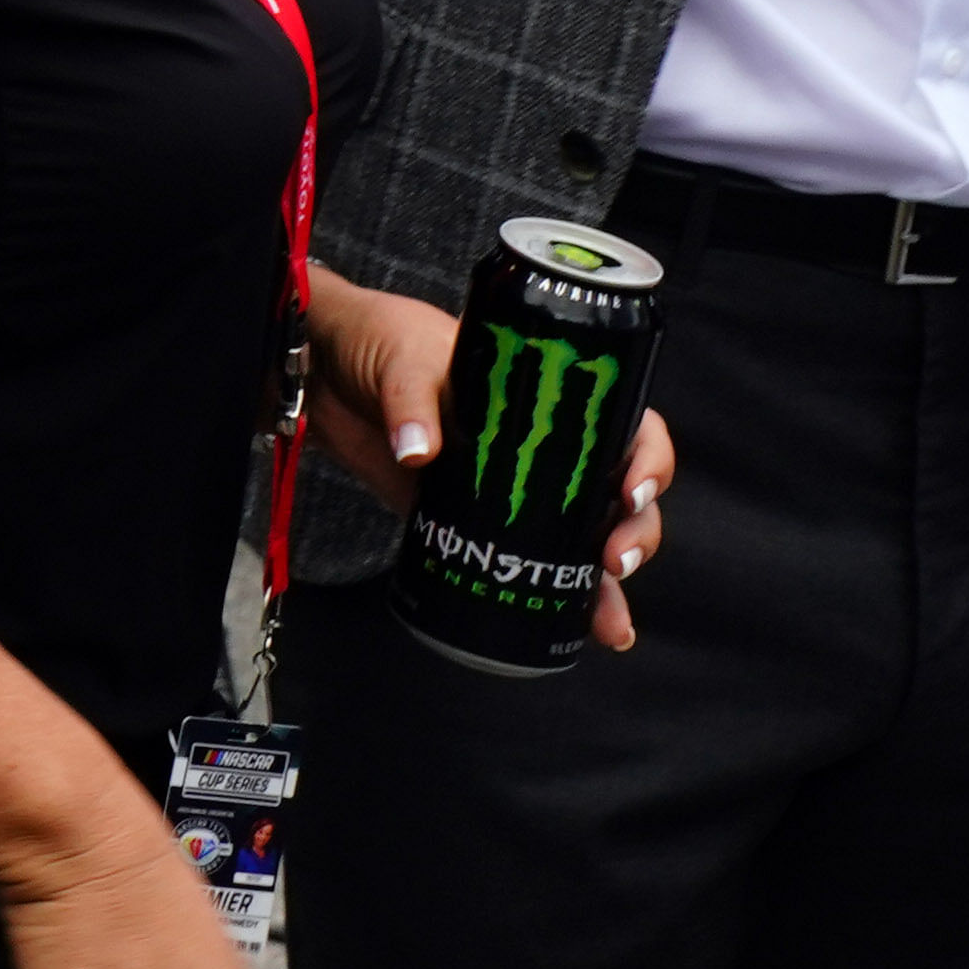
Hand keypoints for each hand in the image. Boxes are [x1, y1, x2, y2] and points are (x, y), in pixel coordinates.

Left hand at [305, 269, 676, 650]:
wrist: (321, 372)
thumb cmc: (377, 341)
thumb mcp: (401, 355)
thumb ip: (410, 398)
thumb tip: (418, 453)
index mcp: (548, 392)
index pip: (626, 424)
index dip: (647, 459)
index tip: (631, 491)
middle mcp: (544, 443)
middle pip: (619, 490)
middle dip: (635, 530)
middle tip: (614, 558)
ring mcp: (515, 486)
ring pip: (587, 533)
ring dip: (609, 579)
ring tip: (608, 616)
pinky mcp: (476, 519)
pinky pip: (530, 560)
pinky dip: (564, 597)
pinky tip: (588, 627)